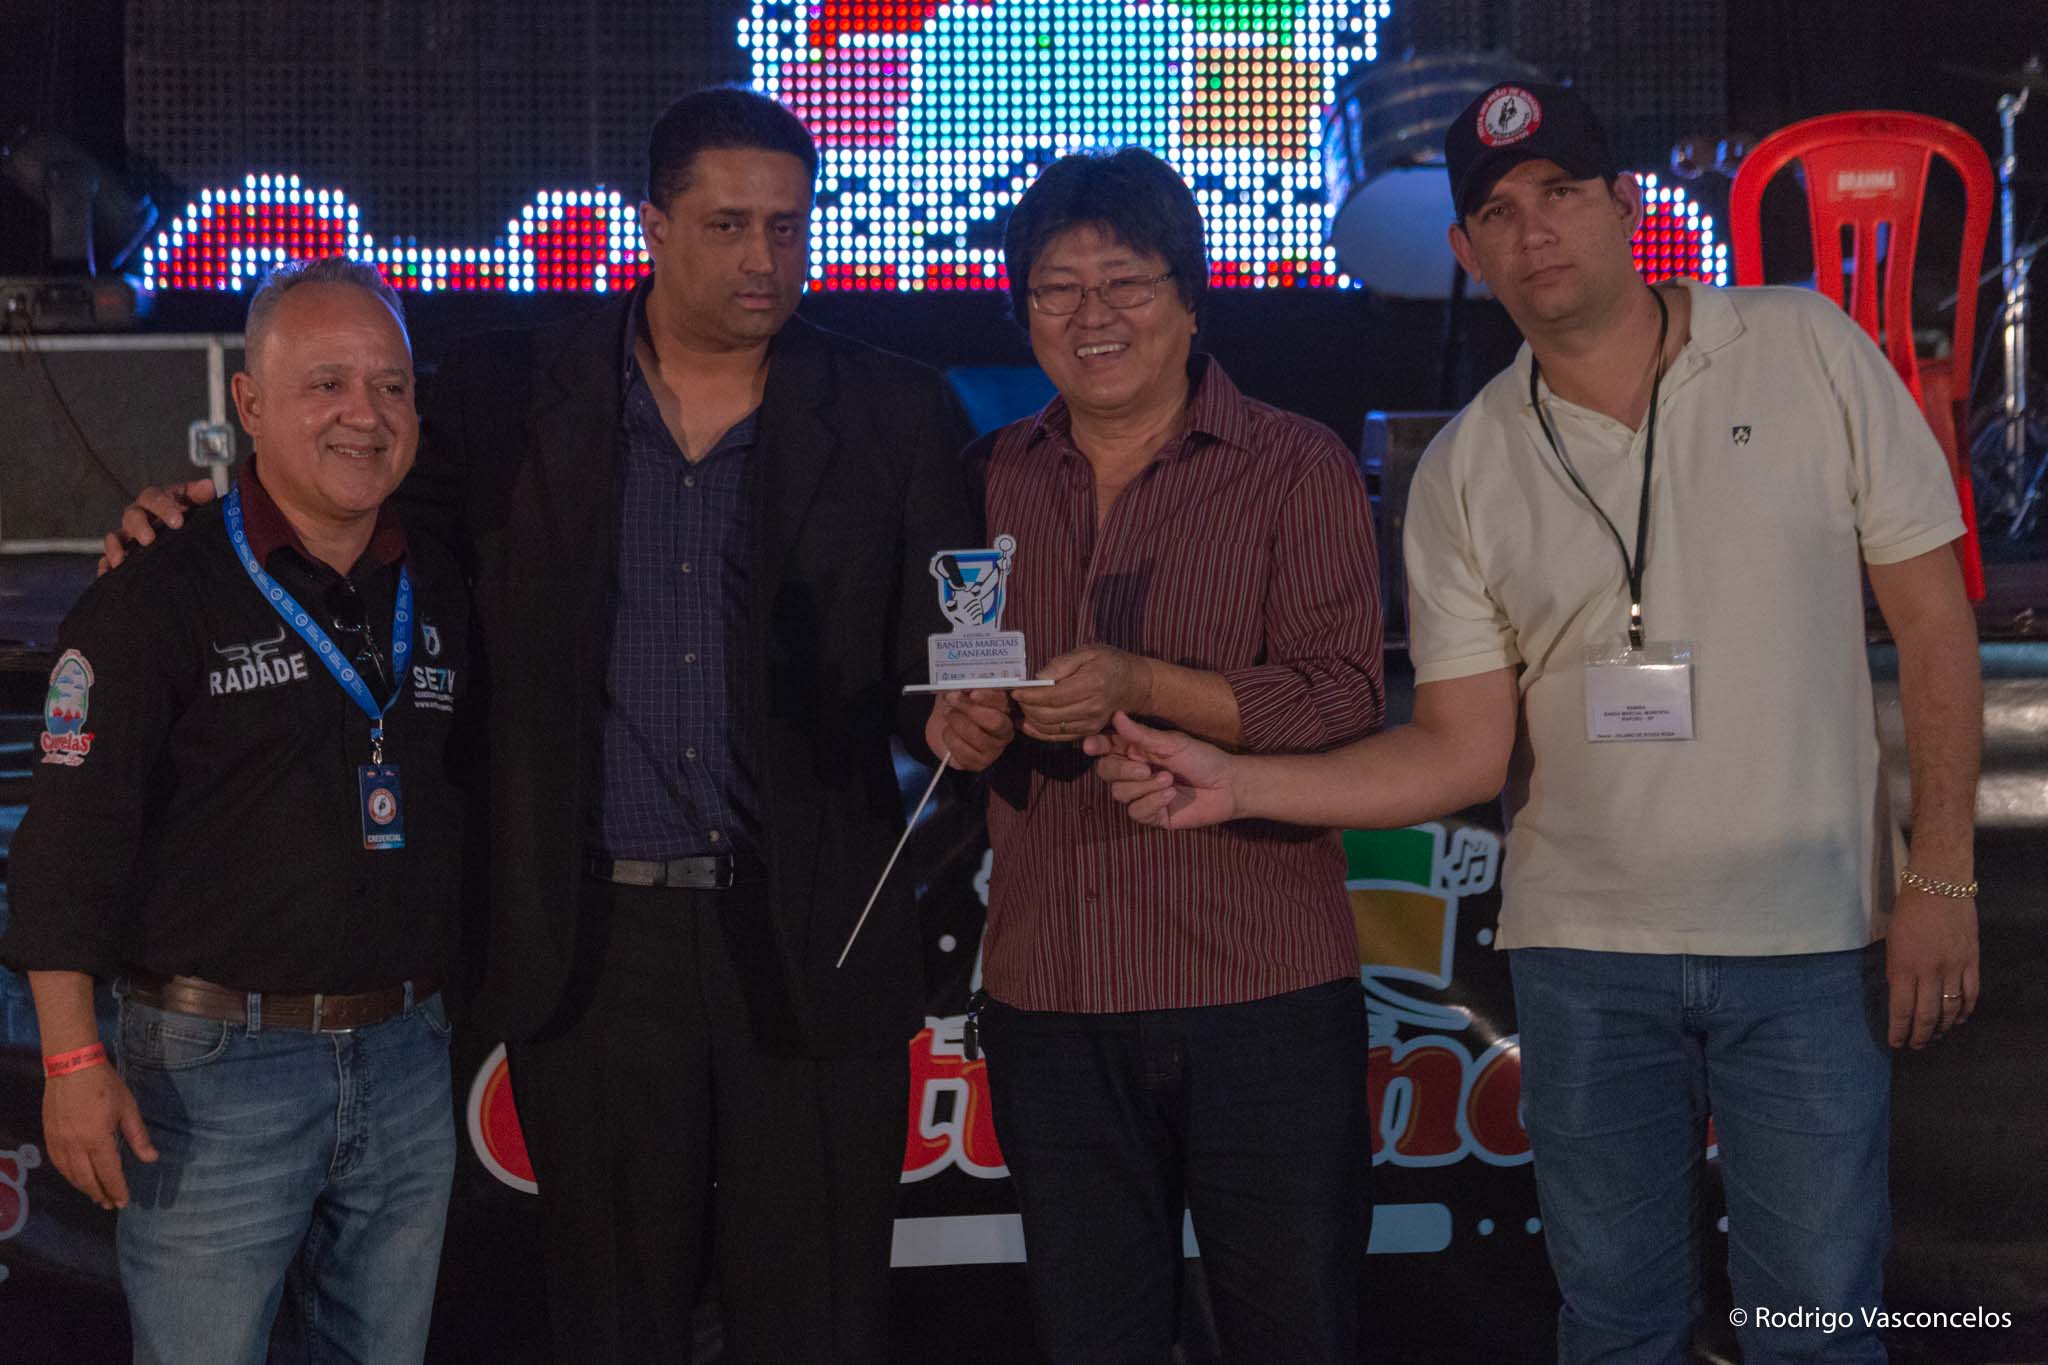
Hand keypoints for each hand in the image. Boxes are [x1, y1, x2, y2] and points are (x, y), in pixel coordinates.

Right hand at [42, 1064, 157, 1208]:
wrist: (72, 1067)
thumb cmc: (105, 1086)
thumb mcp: (128, 1109)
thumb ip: (138, 1136)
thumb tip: (151, 1159)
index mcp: (97, 1140)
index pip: (109, 1173)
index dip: (117, 1189)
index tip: (123, 1202)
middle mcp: (76, 1146)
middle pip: (88, 1179)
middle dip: (100, 1194)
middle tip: (110, 1204)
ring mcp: (59, 1143)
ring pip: (71, 1175)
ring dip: (84, 1188)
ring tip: (97, 1196)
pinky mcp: (49, 1137)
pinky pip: (59, 1165)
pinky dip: (69, 1176)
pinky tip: (77, 1179)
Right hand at [98, 477, 217, 574]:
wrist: (185, 528)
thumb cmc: (190, 511)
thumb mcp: (197, 501)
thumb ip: (200, 495)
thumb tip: (207, 486)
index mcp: (156, 499)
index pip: (154, 498)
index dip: (164, 508)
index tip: (177, 522)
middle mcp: (138, 514)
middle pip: (132, 516)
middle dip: (139, 527)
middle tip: (149, 540)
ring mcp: (129, 533)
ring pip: (116, 536)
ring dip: (116, 547)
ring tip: (120, 560)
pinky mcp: (124, 550)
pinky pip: (109, 557)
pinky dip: (106, 564)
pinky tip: (107, 574)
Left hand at [925, 689, 1014, 772]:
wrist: (942, 729)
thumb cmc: (956, 708)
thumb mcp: (961, 692)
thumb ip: (966, 686)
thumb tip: (964, 682)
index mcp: (1004, 711)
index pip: (1002, 703)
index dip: (988, 697)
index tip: (972, 693)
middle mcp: (1004, 731)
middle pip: (994, 721)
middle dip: (970, 709)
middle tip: (951, 698)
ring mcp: (993, 750)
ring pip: (975, 735)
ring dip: (956, 721)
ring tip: (947, 714)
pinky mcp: (979, 763)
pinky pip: (962, 749)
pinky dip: (950, 738)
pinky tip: (948, 732)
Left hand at [1016, 645, 1152, 743]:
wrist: (1135, 684)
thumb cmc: (1110, 663)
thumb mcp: (1088, 652)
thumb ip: (1062, 664)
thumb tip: (1038, 678)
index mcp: (1091, 684)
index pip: (1053, 696)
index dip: (1030, 695)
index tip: (1015, 691)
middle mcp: (1092, 708)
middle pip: (1049, 715)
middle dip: (1027, 708)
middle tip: (1017, 698)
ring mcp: (1091, 724)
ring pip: (1051, 728)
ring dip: (1031, 720)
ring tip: (1020, 708)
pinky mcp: (1089, 732)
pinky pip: (1059, 737)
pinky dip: (1040, 733)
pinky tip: (1027, 724)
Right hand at [1082, 712, 1238, 827]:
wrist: (1227, 785)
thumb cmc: (1202, 758)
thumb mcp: (1172, 743)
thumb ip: (1142, 735)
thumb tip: (1116, 716)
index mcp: (1137, 750)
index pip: (1107, 748)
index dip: (1096, 747)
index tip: (1091, 746)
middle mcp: (1134, 772)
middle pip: (1106, 773)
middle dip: (1122, 771)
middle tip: (1146, 768)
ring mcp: (1141, 794)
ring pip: (1119, 793)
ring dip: (1144, 787)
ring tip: (1169, 780)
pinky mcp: (1151, 814)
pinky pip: (1136, 812)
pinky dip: (1153, 802)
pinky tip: (1171, 795)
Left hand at [1885, 886, 1978, 1048]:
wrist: (1939, 886)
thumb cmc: (1908, 911)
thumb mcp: (1891, 941)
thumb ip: (1896, 970)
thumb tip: (1900, 995)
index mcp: (1904, 966)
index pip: (1901, 1009)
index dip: (1899, 1030)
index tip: (1896, 1043)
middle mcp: (1930, 971)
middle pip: (1926, 1015)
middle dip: (1920, 1035)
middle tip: (1916, 1046)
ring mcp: (1954, 967)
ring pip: (1950, 1009)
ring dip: (1942, 1027)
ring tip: (1934, 1036)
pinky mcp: (1972, 961)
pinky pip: (1971, 994)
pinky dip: (1964, 1011)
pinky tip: (1957, 1019)